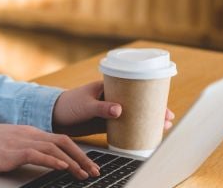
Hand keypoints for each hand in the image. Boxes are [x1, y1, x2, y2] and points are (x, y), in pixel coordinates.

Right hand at [0, 122, 100, 179]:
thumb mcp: (9, 146)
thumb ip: (25, 150)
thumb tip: (40, 161)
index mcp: (29, 132)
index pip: (60, 139)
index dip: (77, 152)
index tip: (88, 164)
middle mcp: (29, 134)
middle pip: (64, 141)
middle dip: (82, 157)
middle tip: (95, 171)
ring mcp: (22, 141)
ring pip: (55, 148)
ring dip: (73, 162)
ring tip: (84, 174)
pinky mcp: (13, 151)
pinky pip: (38, 154)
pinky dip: (53, 161)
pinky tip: (63, 167)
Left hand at [52, 81, 175, 135]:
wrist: (54, 117)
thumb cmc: (68, 104)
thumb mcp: (85, 105)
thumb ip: (102, 108)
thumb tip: (120, 110)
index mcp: (108, 87)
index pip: (134, 89)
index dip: (150, 96)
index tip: (163, 105)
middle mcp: (112, 98)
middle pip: (138, 102)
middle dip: (154, 109)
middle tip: (168, 119)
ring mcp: (110, 110)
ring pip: (133, 114)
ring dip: (147, 120)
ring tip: (162, 127)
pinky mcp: (105, 122)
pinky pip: (124, 126)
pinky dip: (135, 129)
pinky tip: (145, 135)